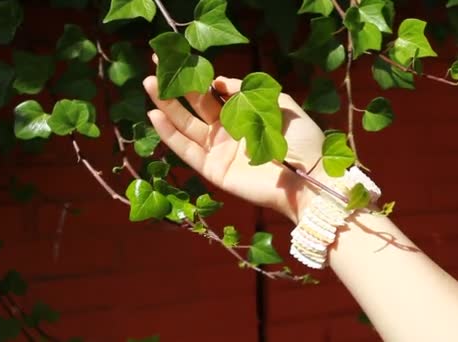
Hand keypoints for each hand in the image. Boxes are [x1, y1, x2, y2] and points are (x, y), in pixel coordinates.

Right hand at [142, 73, 325, 221]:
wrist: (307, 177)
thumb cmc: (300, 140)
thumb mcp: (278, 103)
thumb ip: (247, 90)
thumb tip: (218, 82)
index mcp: (244, 114)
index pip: (214, 93)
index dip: (197, 77)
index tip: (180, 60)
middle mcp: (228, 131)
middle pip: (196, 106)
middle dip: (176, 87)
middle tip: (157, 67)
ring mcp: (219, 150)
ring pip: (186, 125)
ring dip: (167, 106)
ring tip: (150, 84)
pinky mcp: (213, 170)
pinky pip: (187, 150)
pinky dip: (170, 134)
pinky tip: (155, 115)